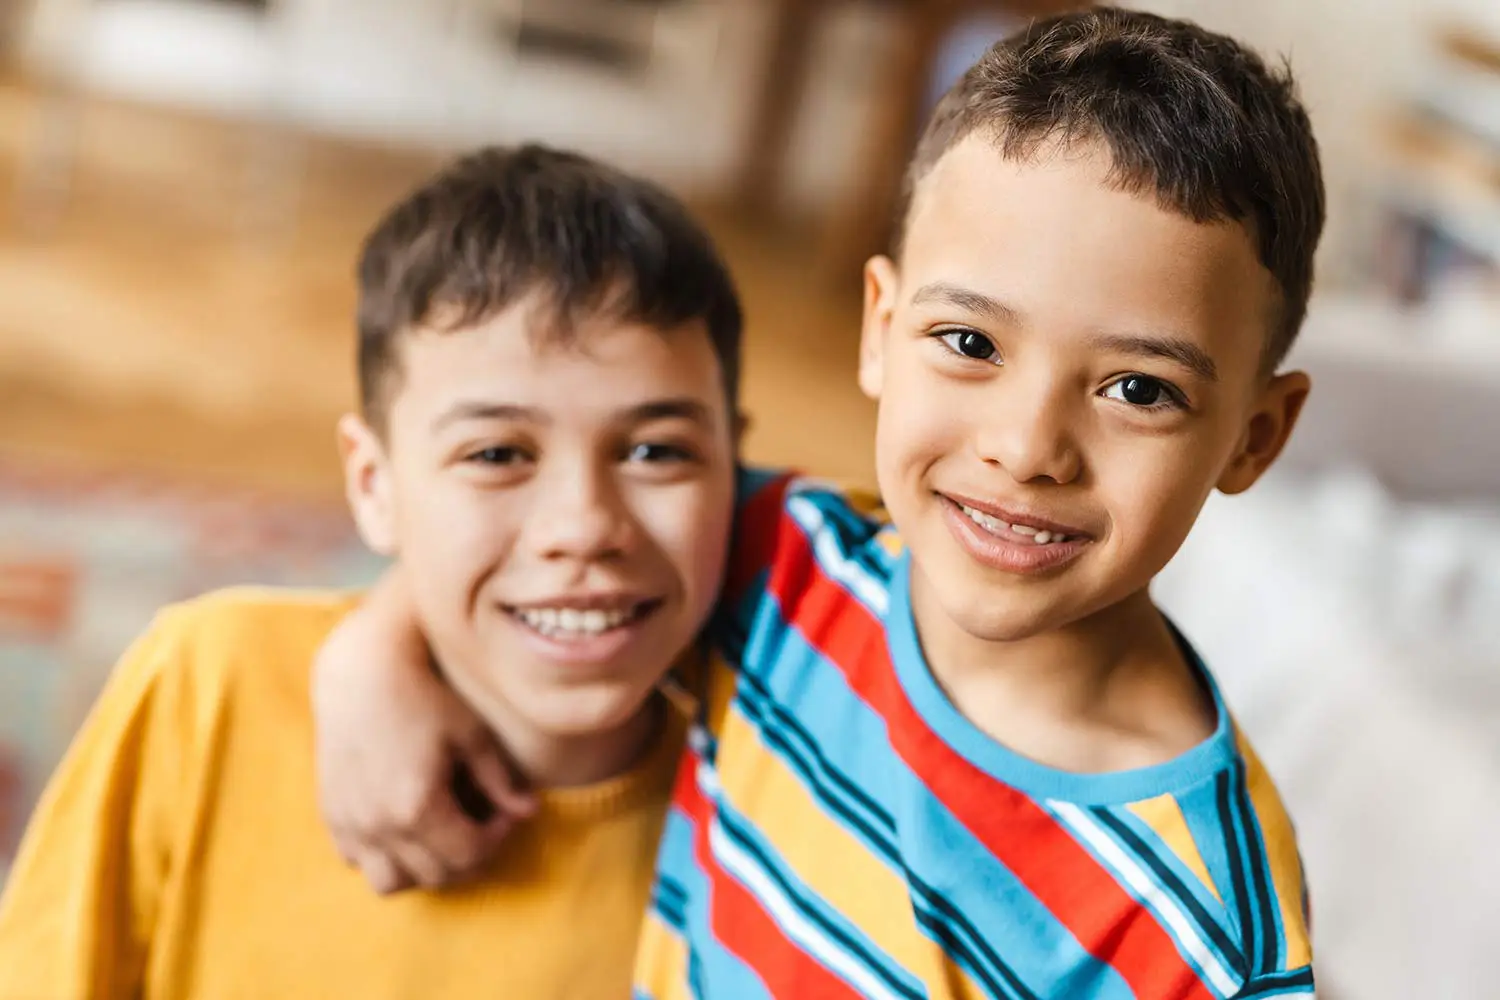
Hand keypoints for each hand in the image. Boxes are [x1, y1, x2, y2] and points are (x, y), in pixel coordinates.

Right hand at [312, 572, 535, 893]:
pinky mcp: (331, 814)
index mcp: (418, 808)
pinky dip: (383, 854)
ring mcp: (350, 823)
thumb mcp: (472, 735)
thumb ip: (500, 781)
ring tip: (438, 833)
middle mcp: (379, 825)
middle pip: (434, 875)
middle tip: (479, 823)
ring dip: (420, 868)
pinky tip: (401, 822)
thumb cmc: (423, 697)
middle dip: (466, 855)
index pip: (468, 856)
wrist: (361, 672)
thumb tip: (529, 812)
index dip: (495, 839)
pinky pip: (358, 860)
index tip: (503, 814)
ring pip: (390, 882)